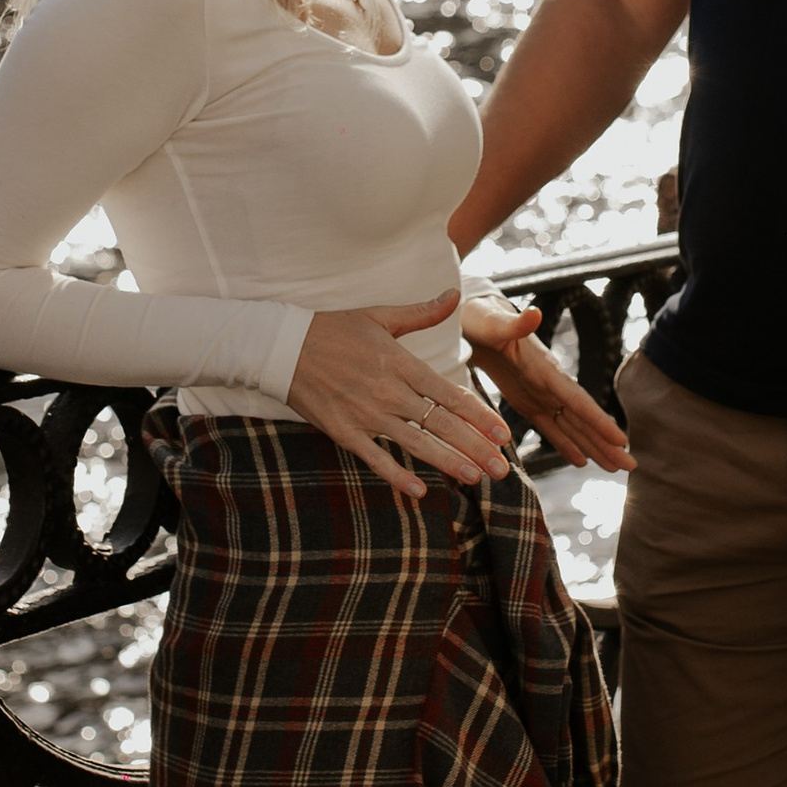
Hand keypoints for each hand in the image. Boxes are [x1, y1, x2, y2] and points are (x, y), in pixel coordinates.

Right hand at [286, 294, 513, 499]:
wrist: (282, 346)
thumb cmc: (333, 328)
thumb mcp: (379, 315)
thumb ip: (421, 312)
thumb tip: (453, 293)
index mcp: (401, 363)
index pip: (450, 395)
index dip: (479, 417)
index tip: (503, 434)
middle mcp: (389, 392)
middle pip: (441, 424)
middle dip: (475, 447)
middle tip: (501, 468)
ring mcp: (366, 414)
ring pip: (415, 444)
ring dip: (447, 462)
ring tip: (474, 478)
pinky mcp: (344, 432)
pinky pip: (375, 458)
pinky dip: (397, 477)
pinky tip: (419, 492)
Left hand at [462, 297, 634, 474]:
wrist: (469, 320)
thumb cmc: (480, 318)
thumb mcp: (493, 322)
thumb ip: (515, 324)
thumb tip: (535, 312)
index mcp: (546, 368)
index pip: (578, 399)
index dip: (599, 420)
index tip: (622, 440)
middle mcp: (550, 384)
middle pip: (583, 419)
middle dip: (606, 443)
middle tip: (631, 466)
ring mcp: (540, 394)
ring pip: (572, 427)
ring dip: (593, 447)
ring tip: (615, 469)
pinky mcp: (526, 401)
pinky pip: (550, 427)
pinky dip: (565, 445)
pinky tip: (581, 461)